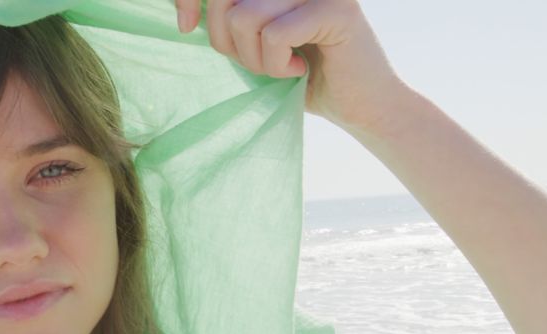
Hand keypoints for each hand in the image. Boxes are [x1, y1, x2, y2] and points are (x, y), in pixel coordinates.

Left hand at [175, 0, 412, 133]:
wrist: (361, 109)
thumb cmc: (304, 80)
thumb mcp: (253, 46)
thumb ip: (228, 22)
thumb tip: (184, 15)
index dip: (187, 0)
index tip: (185, 27)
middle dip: (223, 39)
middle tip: (254, 64)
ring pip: (245, 16)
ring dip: (253, 58)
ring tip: (280, 70)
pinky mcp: (336, 9)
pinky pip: (274, 35)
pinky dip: (276, 64)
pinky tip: (297, 72)